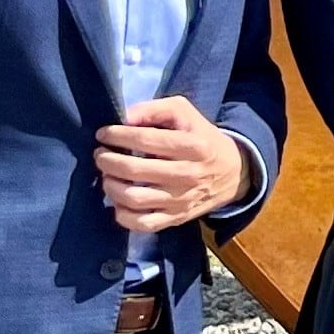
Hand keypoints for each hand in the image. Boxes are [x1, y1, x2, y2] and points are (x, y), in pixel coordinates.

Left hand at [94, 98, 250, 231]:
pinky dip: (123, 215)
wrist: (233, 174)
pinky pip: (142, 223)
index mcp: (193, 146)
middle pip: (135, 170)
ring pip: (134, 199)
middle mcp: (188, 175)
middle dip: (108, 161)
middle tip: (100, 155)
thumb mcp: (186, 114)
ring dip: (111, 185)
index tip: (103, 134)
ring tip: (107, 175)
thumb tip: (124, 118)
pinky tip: (118, 201)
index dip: (117, 136)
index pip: (145, 140)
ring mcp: (181, 200)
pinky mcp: (177, 218)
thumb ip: (155, 110)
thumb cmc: (202, 139)